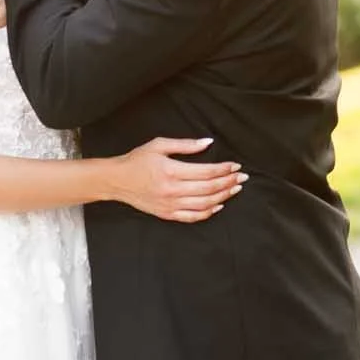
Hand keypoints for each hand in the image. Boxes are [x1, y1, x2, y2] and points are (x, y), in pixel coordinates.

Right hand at [111, 137, 245, 223]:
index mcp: (171, 171)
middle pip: (209, 188)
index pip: (206, 171)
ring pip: (204, 204)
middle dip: (229, 182)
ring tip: (234, 189)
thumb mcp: (159, 145)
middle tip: (242, 177)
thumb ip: (185, 145)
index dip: (224, 169)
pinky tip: (218, 205)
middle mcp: (173, 190)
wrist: (117, 180)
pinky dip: (208, 213)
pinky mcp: (167, 214)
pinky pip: (193, 217)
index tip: (235, 166)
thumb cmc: (137, 160)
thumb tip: (208, 142)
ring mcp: (170, 205)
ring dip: (223, 197)